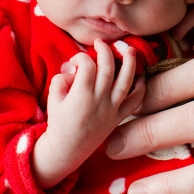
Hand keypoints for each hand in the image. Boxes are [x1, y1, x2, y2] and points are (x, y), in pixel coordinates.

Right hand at [32, 39, 144, 188]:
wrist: (67, 150)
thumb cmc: (58, 122)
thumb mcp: (53, 98)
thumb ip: (61, 79)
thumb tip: (74, 68)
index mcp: (81, 95)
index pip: (87, 65)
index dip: (81, 57)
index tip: (75, 61)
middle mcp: (99, 100)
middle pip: (108, 68)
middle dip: (106, 50)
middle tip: (101, 43)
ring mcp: (111, 109)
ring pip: (126, 82)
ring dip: (130, 63)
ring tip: (130, 50)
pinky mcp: (118, 117)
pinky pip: (134, 103)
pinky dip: (141, 90)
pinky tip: (141, 79)